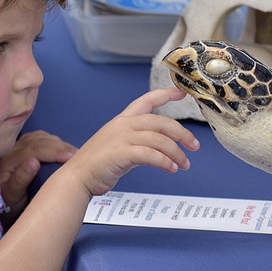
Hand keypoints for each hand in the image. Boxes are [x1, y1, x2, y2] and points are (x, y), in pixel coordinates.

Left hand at [0, 130, 77, 212]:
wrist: (3, 203)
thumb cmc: (8, 202)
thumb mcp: (12, 196)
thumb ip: (20, 179)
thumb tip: (33, 162)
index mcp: (7, 160)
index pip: (33, 149)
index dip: (53, 151)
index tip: (69, 156)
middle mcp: (11, 150)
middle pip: (38, 140)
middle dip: (59, 146)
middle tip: (76, 153)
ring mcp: (17, 147)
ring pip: (40, 137)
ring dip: (58, 142)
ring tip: (73, 150)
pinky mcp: (23, 147)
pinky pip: (39, 137)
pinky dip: (53, 140)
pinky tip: (62, 146)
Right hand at [61, 88, 199, 196]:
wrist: (77, 177)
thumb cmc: (97, 164)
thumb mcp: (118, 144)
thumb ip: (137, 140)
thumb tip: (158, 146)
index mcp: (123, 120)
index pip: (147, 100)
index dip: (166, 94)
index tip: (182, 92)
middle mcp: (124, 125)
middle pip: (162, 122)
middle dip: (182, 133)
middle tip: (194, 145)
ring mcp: (122, 138)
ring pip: (160, 139)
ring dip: (177, 153)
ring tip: (184, 164)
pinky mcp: (122, 153)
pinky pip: (151, 154)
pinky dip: (165, 162)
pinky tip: (171, 168)